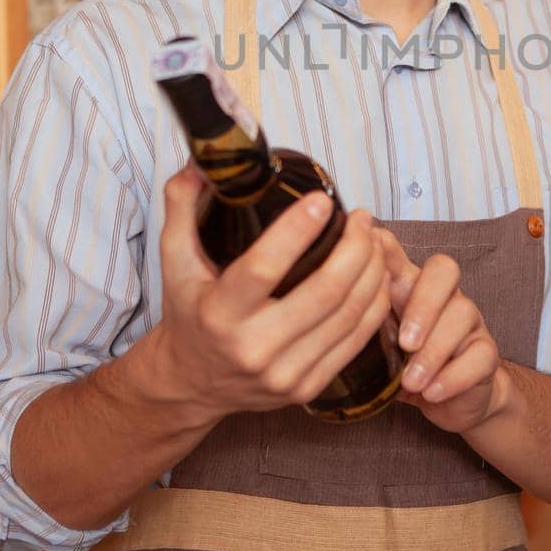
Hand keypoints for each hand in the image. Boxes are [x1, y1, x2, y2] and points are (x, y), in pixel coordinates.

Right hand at [140, 166, 392, 422]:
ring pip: (348, 315)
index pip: (265, 268)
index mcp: (219, 313)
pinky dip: (375, 303)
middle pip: (324, 292)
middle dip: (355, 248)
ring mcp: (284, 373)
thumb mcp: (174, 261)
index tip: (322, 200)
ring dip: (372, 271)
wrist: (189, 384)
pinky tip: (377, 276)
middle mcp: (253, 348)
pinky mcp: (307, 387)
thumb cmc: (188, 313)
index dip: (298, 230)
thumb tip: (200, 163)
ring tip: (373, 240)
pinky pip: (356, 341)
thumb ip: (183, 207)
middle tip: (362, 218)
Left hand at [378, 231, 506, 434]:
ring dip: (434, 351)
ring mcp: (468, 322)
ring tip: (412, 382)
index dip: (384, 248)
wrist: (453, 401)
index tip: (365, 253)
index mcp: (408, 287)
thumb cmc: (407, 366)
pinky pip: (480, 355)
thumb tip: (318, 321)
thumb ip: (359, 327)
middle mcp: (442, 296)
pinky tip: (431, 393)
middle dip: (423, 304)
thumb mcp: (377, 345)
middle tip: (404, 343)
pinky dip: (453, 376)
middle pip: (444, 270)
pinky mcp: (485, 353)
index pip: (398, 255)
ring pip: (462, 314)